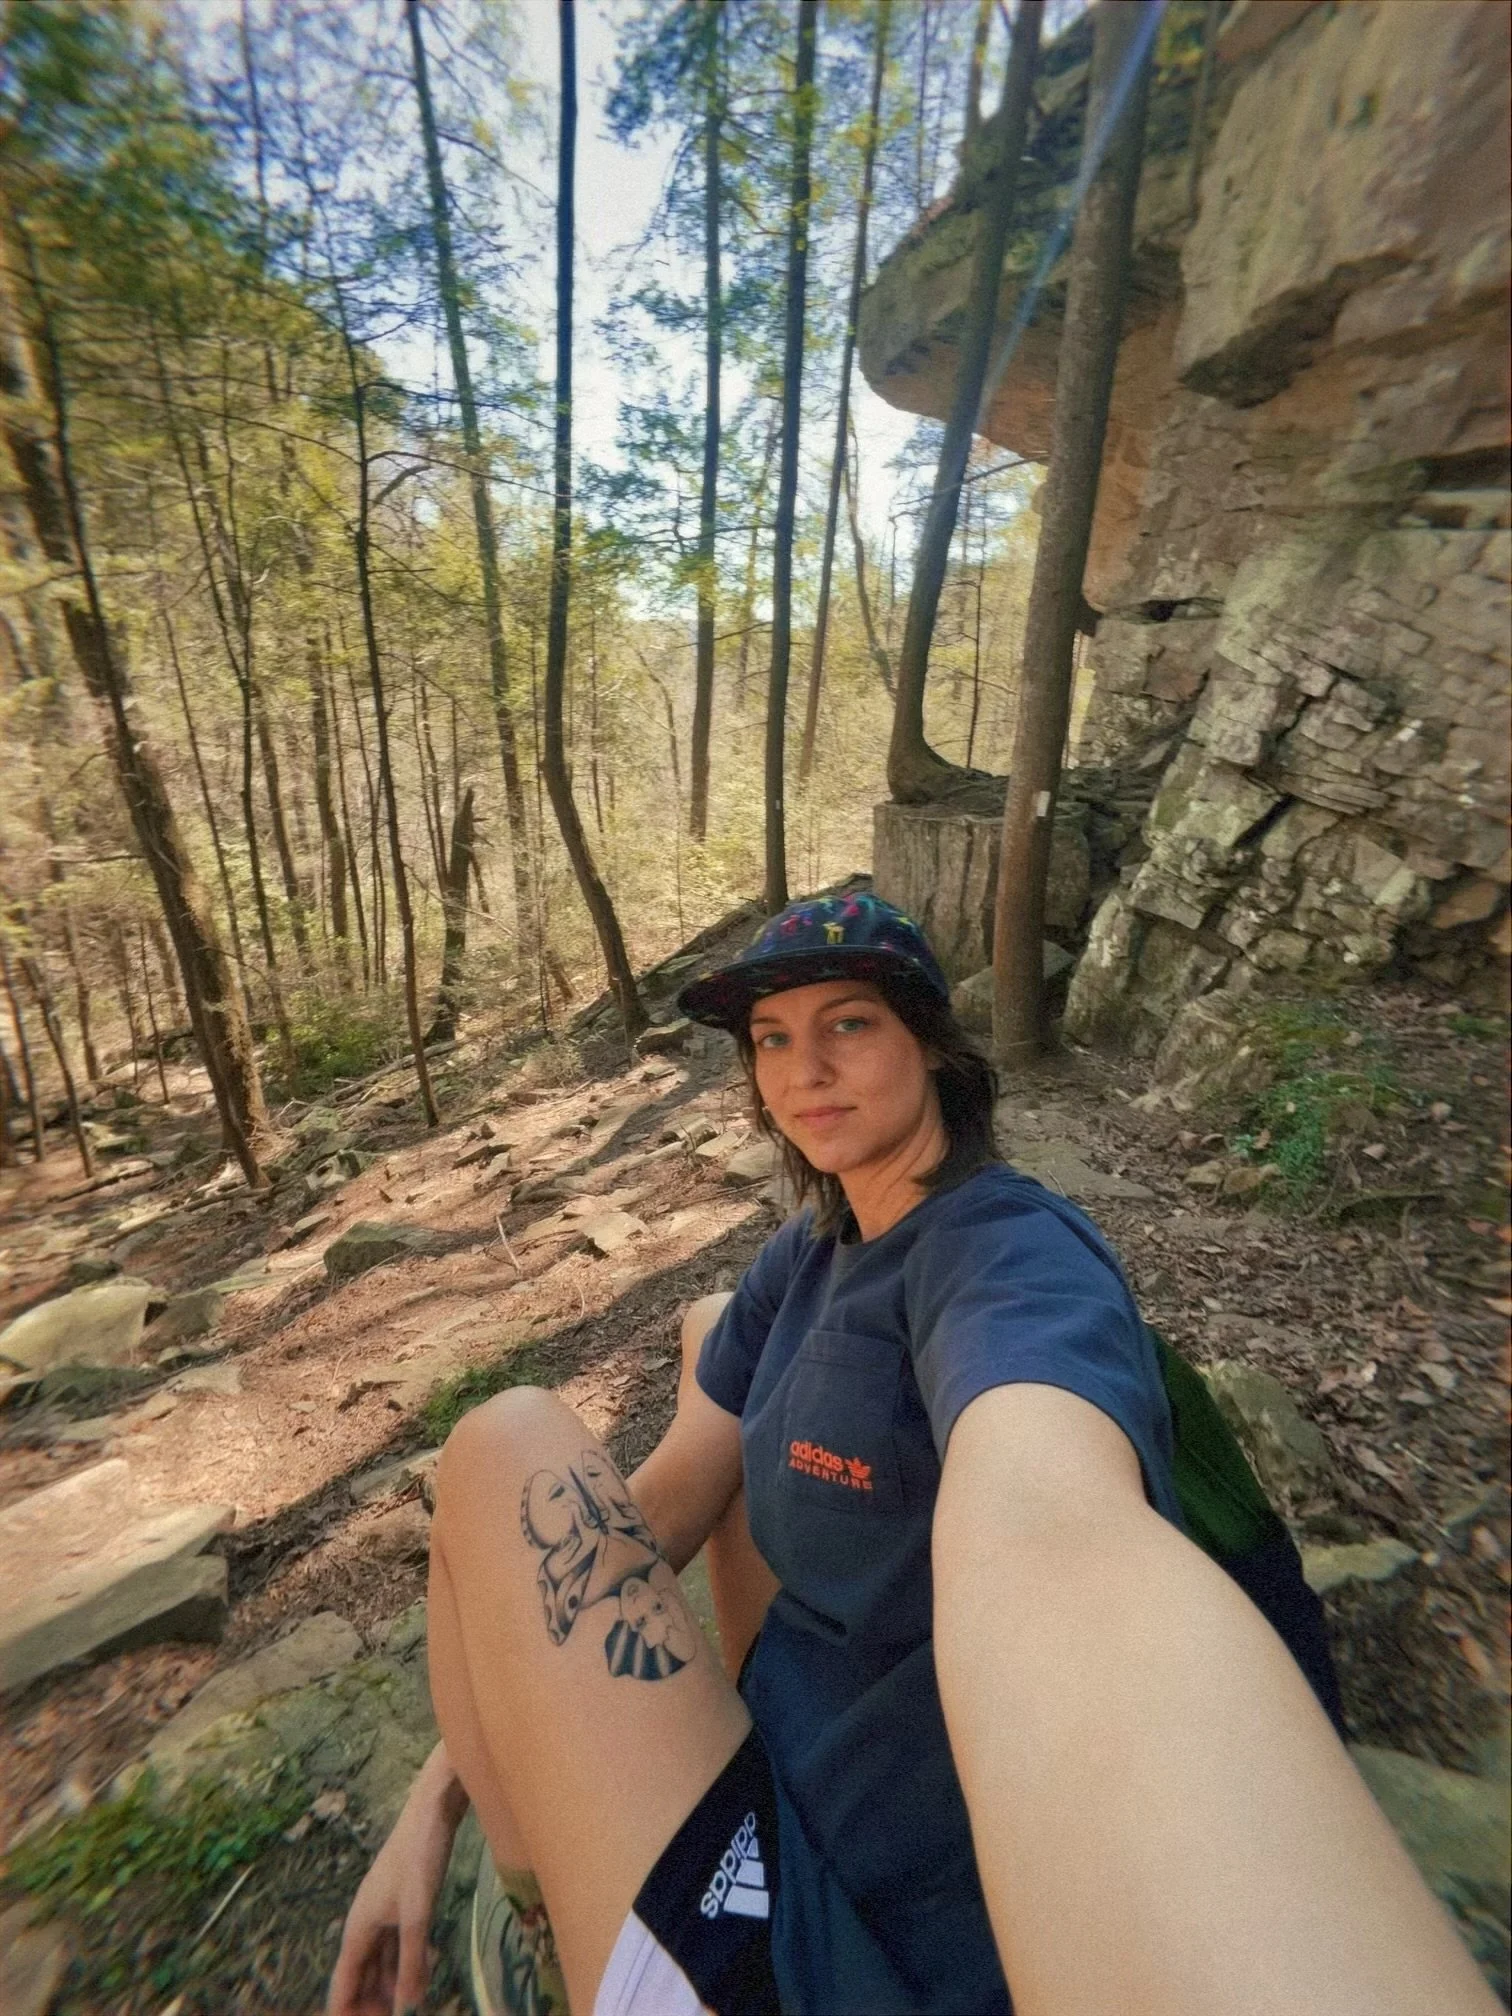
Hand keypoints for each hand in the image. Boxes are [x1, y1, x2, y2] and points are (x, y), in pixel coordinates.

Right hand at [328, 1745, 466, 2015]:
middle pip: (360, 1976)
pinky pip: (395, 1945)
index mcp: (359, 1927)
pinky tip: (417, 1977)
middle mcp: (365, 1923)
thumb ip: (412, 1960)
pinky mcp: (401, 1903)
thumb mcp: (418, 1913)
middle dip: (369, 2003)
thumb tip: (408, 2005)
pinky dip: (402, 1964)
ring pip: (379, 1962)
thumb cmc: (420, 1856)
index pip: (343, 1983)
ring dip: (386, 1987)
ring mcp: (383, 1912)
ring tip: (401, 2010)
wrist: (431, 1811)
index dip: (345, 2011)